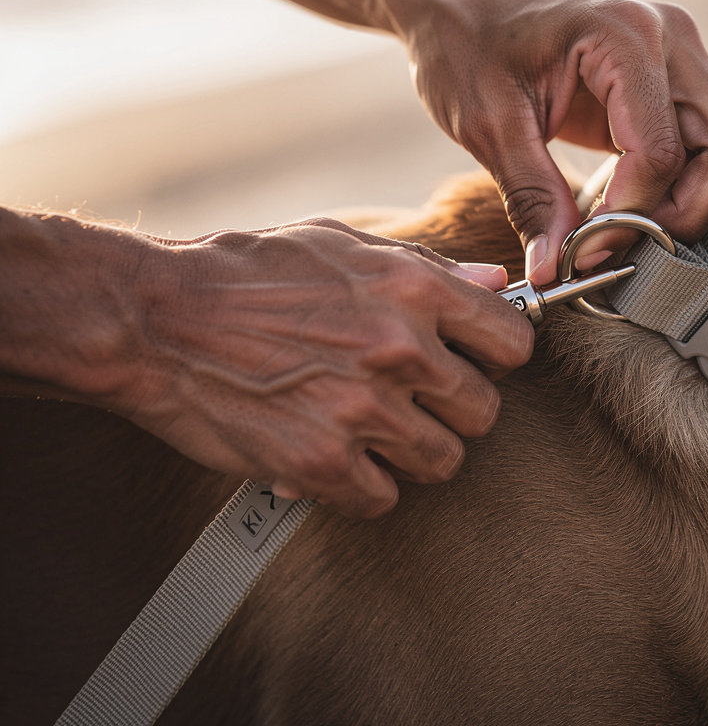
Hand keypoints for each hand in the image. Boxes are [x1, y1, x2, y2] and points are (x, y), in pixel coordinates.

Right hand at [116, 219, 532, 516]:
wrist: (158, 317)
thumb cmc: (251, 271)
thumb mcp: (344, 245)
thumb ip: (426, 267)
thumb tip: (495, 280)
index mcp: (412, 287)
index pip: (514, 340)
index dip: (497, 354)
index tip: (473, 360)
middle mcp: (398, 348)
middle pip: (484, 411)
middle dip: (453, 408)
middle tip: (413, 398)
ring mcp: (361, 409)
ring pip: (443, 461)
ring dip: (413, 450)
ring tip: (373, 428)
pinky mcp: (319, 462)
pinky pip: (382, 497)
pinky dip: (361, 484)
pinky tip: (334, 453)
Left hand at [406, 0, 707, 281]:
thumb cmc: (465, 43)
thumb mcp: (487, 125)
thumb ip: (531, 198)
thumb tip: (554, 269)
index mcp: (625, 35)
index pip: (661, 151)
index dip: (628, 217)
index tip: (581, 253)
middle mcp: (670, 36)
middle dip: (682, 214)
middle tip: (620, 246)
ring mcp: (678, 54)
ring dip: (684, 202)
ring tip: (619, 228)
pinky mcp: (668, 78)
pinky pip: (700, 143)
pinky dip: (672, 184)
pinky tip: (620, 203)